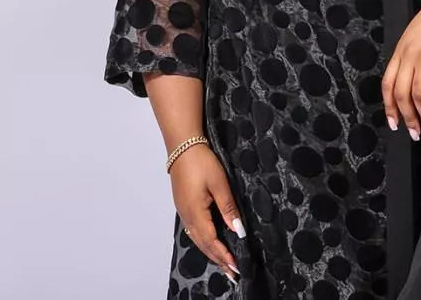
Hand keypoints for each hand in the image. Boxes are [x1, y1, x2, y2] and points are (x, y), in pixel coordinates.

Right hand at [170, 144, 244, 283]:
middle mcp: (187, 216)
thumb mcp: (219, 184)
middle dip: (218, 259)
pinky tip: (211, 244)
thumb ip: (228, 208)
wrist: (183, 148)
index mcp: (195, 212)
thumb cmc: (202, 163)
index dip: (224, 255)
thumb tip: (237, 230)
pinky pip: (195, 231)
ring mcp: (184, 212)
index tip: (236, 266)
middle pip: (203, 244)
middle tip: (232, 273)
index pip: (211, 241)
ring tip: (224, 263)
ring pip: (198, 239)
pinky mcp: (184, 207)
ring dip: (211, 252)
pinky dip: (205, 241)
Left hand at [382, 0, 420, 139]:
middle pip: (402, 94)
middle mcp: (410, 54)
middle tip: (415, 134)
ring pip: (419, 94)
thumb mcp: (416, 33)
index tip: (394, 124)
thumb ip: (409, 53)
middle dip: (407, 118)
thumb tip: (407, 77)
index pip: (388, 84)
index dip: (389, 107)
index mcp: (401, 49)